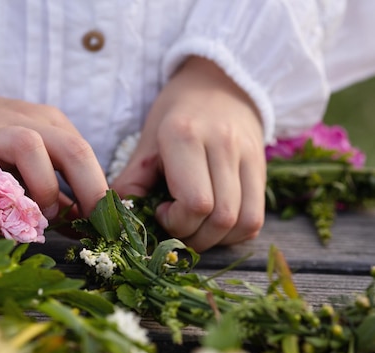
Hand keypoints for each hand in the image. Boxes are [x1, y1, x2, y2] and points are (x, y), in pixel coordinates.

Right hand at [0, 90, 107, 218]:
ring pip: (27, 146)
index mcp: (48, 125)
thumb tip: (85, 227)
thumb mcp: (32, 159)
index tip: (107, 225)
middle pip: (69, 147)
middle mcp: (23, 123)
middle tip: (87, 223)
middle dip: (88, 188)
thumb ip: (57, 193)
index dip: (100, 191)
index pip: (84, 154)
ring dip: (41, 187)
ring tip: (37, 215)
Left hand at [111, 56, 265, 251]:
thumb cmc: (176, 115)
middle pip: (220, 217)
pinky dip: (235, 233)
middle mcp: (223, 145)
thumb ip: (131, 182)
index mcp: (185, 136)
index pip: (195, 204)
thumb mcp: (146, 142)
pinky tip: (215, 225)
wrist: (220, 82)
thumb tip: (119, 220)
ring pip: (243, 222)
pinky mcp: (263, 167)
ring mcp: (249, 156)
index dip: (176, 223)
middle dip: (194, 237)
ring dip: (216, 240)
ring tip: (195, 229)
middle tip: (176, 229)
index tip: (161, 211)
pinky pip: (256, 218)